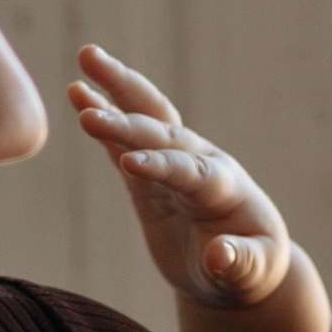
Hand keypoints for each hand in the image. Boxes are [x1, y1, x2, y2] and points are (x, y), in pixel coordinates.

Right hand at [69, 45, 331, 331]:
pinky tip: (79, 91)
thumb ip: (239, 263)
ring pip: (146, 119)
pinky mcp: (149, 174)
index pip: (189, 172)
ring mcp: (173, 163)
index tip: (131, 164)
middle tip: (88, 112)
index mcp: (224, 188)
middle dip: (128, 124)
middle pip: (163, 135)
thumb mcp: (252, 273)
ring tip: (87, 58)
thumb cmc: (250, 269)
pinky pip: (123, 140)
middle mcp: (199, 164)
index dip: (162, 166)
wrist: (239, 263)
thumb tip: (220, 257)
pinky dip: (105, 113)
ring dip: (118, 89)